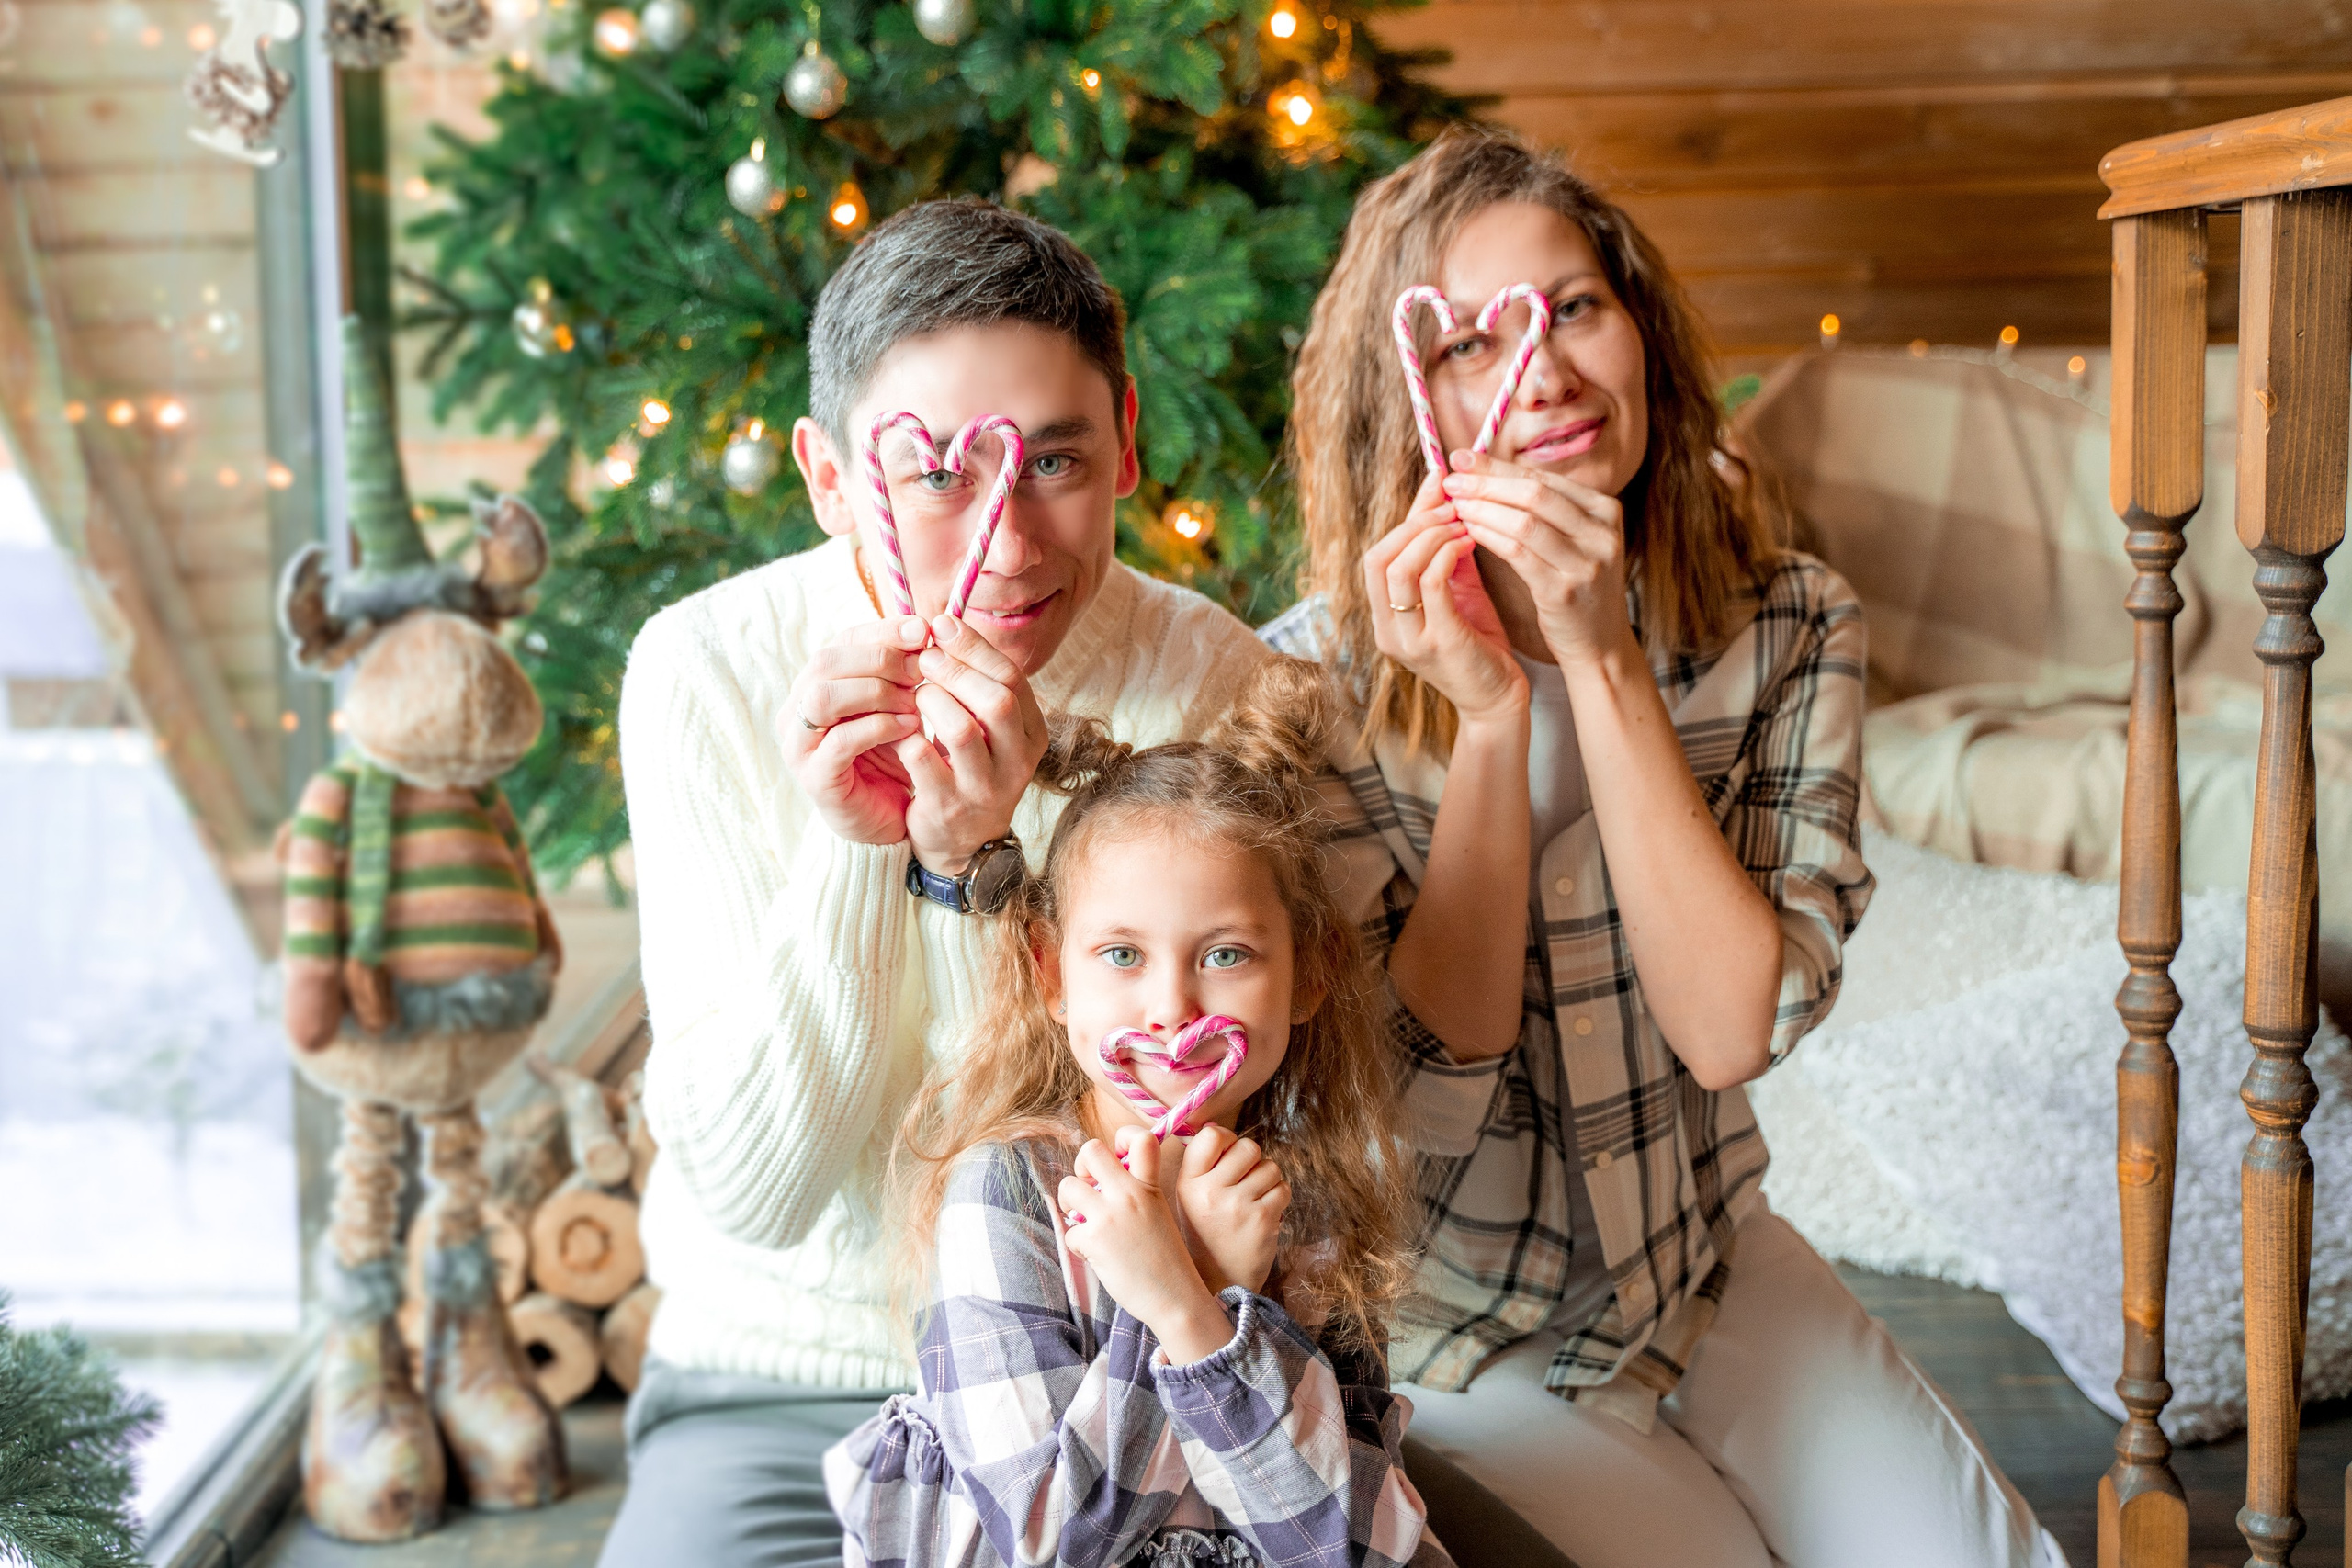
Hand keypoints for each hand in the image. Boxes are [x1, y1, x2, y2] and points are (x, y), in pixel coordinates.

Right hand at [781, 617, 928, 844]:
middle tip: (920, 669)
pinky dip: (878, 727)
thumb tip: (924, 627)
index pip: (840, 641)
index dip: (881, 631)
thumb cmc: (892, 755)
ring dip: (875, 691)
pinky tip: (909, 728)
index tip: (922, 631)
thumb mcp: (899, 703)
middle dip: (879, 659)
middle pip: (825, 662)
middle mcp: (797, 710)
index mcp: (816, 684)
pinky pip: (839, 741)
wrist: (889, 818)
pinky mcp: (814, 777)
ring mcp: (799, 745)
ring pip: (823, 697)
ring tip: (914, 702)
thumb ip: (903, 670)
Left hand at [892, 615, 1049, 873]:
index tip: (941, 624)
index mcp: (1031, 733)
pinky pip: (922, 761)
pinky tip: (898, 725)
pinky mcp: (948, 806)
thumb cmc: (970, 767)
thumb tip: (943, 620)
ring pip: (961, 730)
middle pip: (996, 701)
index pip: (1011, 678)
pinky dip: (905, 735)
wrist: (961, 841)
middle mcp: (1017, 761)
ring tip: (914, 693)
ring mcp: (984, 787)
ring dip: (932, 701)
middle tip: (923, 657)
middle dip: (954, 670)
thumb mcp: (988, 727)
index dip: (974, 647)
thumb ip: (975, 681)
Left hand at [1058, 1130, 1232, 1362]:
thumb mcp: (1159, 1213)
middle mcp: (1130, 1194)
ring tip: (1086, 1223)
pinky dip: (1078, 1244)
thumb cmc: (1166, 1259)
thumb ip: (1138, 1191)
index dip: (1122, 1138)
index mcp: (1150, 1185)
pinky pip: (1069, 1231)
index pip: (1141, 1138)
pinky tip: (1097, 1255)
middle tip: (1089, 1190)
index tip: (1117, 1157)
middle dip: (1081, 1167)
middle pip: (1091, 1150)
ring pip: (1067, 1186)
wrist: (1175, 1297)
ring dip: (1070, 1205)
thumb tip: (1101, 1180)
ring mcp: (1110, 1215)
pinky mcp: (1094, 1240)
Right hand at [1171, 1126, 1287, 1296]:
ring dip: (1267, 1180)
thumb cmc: (1205, 1234)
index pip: (1211, 1135)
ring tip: (1253, 1199)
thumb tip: (1216, 1127)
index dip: (1226, 1138)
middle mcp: (1211, 1191)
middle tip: (1244, 1181)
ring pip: (1270, 1167)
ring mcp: (1238, 1205)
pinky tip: (1264, 1212)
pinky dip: (1278, 1197)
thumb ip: (1201, 1164)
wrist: (1218, 1282)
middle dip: (1252, 1160)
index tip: (1227, 1155)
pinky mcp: (1263, 1219)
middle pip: (1248, 1146)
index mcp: (1188, 1182)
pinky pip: (1283, 1188)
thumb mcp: (1188, 1198)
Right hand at [1363, 469, 1527, 727]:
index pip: (1375, 555)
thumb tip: (1445, 494)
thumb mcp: (1456, 591)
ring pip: (1400, 567)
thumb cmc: (1479, 645)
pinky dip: (1448, 554)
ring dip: (1432, 535)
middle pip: (1378, 557)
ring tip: (1465, 521)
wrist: (1499, 701)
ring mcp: (1408, 639)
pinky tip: (1471, 542)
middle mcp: (1387, 630)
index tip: (1439, 487)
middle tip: (1454, 504)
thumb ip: (1444, 551)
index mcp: (1385, 618)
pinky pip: (1431, 583)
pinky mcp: (1437, 643)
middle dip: (1416, 522)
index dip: (1406, 517)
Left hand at [1440, 450, 1634, 669]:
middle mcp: (1601, 531)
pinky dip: (1488, 536)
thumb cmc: (1574, 586)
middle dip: (1487, 482)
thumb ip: (1543, 509)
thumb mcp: (1572, 541)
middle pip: (1534, 492)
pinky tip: (1467, 531)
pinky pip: (1518, 552)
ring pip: (1524, 521)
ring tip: (1453, 505)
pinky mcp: (1565, 590)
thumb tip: (1487, 471)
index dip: (1498, 466)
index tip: (1462, 458)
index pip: (1543, 477)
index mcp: (1605, 510)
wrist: (1599, 643)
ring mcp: (1587, 561)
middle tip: (1451, 479)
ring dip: (1483, 509)